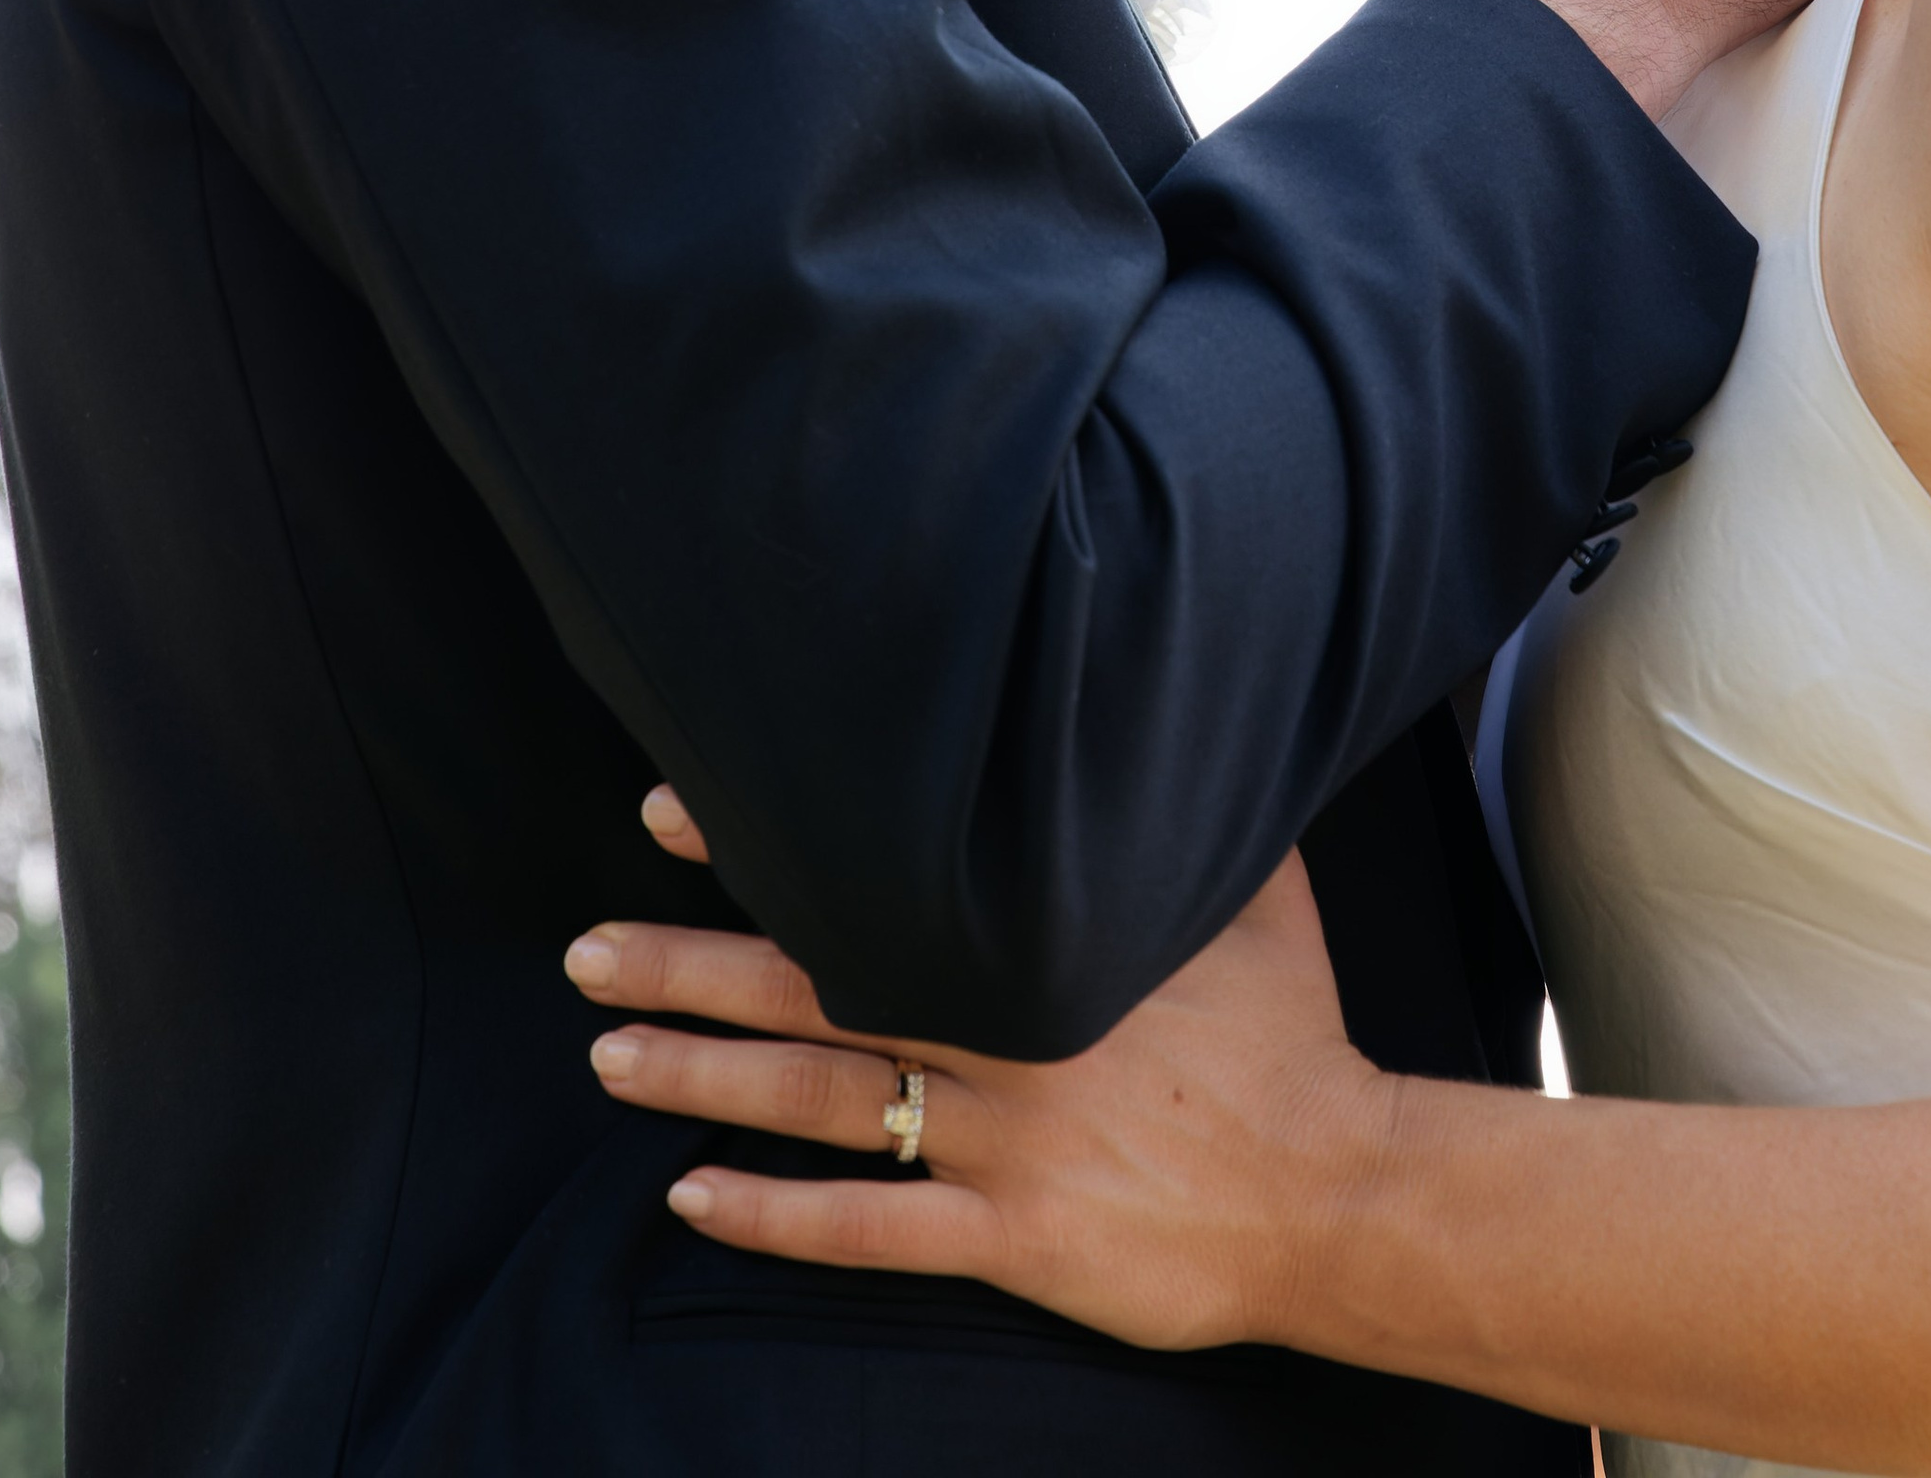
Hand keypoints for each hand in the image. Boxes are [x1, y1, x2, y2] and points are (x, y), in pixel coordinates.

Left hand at [564, 850, 1376, 1355]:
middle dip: (692, 967)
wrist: (1343, 1189)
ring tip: (608, 1057)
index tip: (670, 816)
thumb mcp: (1255, 891)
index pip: (876, 879)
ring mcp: (1008, 1145)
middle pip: (817, 991)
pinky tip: (693, 1201)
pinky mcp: (1019, 1241)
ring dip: (703, 1080)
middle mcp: (1009, 1036)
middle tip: (587, 951)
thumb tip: (1168, 689)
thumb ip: (1185, 809)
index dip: (766, 849)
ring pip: (823, 1105)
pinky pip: (872, 1228)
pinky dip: (776, 1217)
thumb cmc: (1296, 1032)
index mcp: (1048, 941)